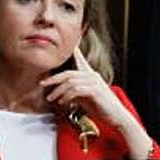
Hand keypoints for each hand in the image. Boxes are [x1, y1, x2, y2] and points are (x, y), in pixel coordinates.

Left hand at [40, 47, 155, 159]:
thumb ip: (75, 92)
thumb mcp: (85, 98)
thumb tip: (62, 92)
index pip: (80, 60)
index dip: (74, 51)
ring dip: (58, 91)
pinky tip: (63, 102)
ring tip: (51, 98)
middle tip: (43, 84)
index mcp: (90, 75)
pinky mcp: (95, 90)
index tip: (68, 43)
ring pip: (70, 82)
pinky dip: (67, 96)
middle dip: (54, 79)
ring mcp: (94, 82)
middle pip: (68, 73)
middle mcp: (92, 75)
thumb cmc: (101, 107)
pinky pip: (76, 90)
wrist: (116, 116)